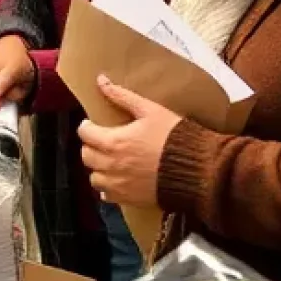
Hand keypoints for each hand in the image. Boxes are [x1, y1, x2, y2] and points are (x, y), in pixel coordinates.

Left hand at [77, 76, 181, 207]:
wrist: (196, 170)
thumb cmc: (174, 137)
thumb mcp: (150, 110)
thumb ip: (122, 96)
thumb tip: (101, 81)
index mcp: (113, 142)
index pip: (84, 134)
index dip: (87, 126)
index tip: (93, 124)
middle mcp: (111, 166)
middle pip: (86, 156)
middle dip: (90, 146)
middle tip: (102, 140)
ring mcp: (119, 185)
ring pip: (94, 178)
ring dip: (98, 168)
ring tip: (110, 161)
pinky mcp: (130, 199)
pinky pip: (107, 196)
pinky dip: (108, 187)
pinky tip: (119, 179)